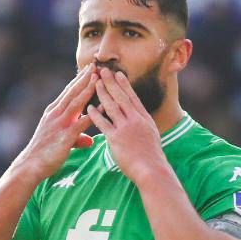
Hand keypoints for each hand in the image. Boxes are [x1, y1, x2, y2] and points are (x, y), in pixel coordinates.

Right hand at [16, 65, 96, 178]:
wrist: (30, 166)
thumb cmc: (43, 154)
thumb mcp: (59, 141)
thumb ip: (76, 138)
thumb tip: (88, 140)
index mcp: (52, 113)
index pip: (67, 92)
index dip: (78, 80)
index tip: (88, 70)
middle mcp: (55, 114)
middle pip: (72, 92)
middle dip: (84, 78)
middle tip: (95, 65)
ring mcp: (59, 124)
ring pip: (76, 102)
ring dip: (88, 89)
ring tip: (99, 77)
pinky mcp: (65, 136)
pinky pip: (82, 122)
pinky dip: (93, 114)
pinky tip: (103, 107)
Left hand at [84, 69, 165, 183]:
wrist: (151, 169)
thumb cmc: (150, 156)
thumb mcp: (150, 136)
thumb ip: (142, 126)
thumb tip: (138, 122)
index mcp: (144, 118)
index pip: (133, 98)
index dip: (124, 85)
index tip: (119, 74)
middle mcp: (135, 120)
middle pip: (122, 97)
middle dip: (111, 83)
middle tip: (103, 70)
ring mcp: (126, 128)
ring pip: (112, 107)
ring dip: (103, 93)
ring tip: (95, 83)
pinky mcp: (116, 139)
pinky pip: (104, 124)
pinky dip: (95, 115)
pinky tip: (88, 107)